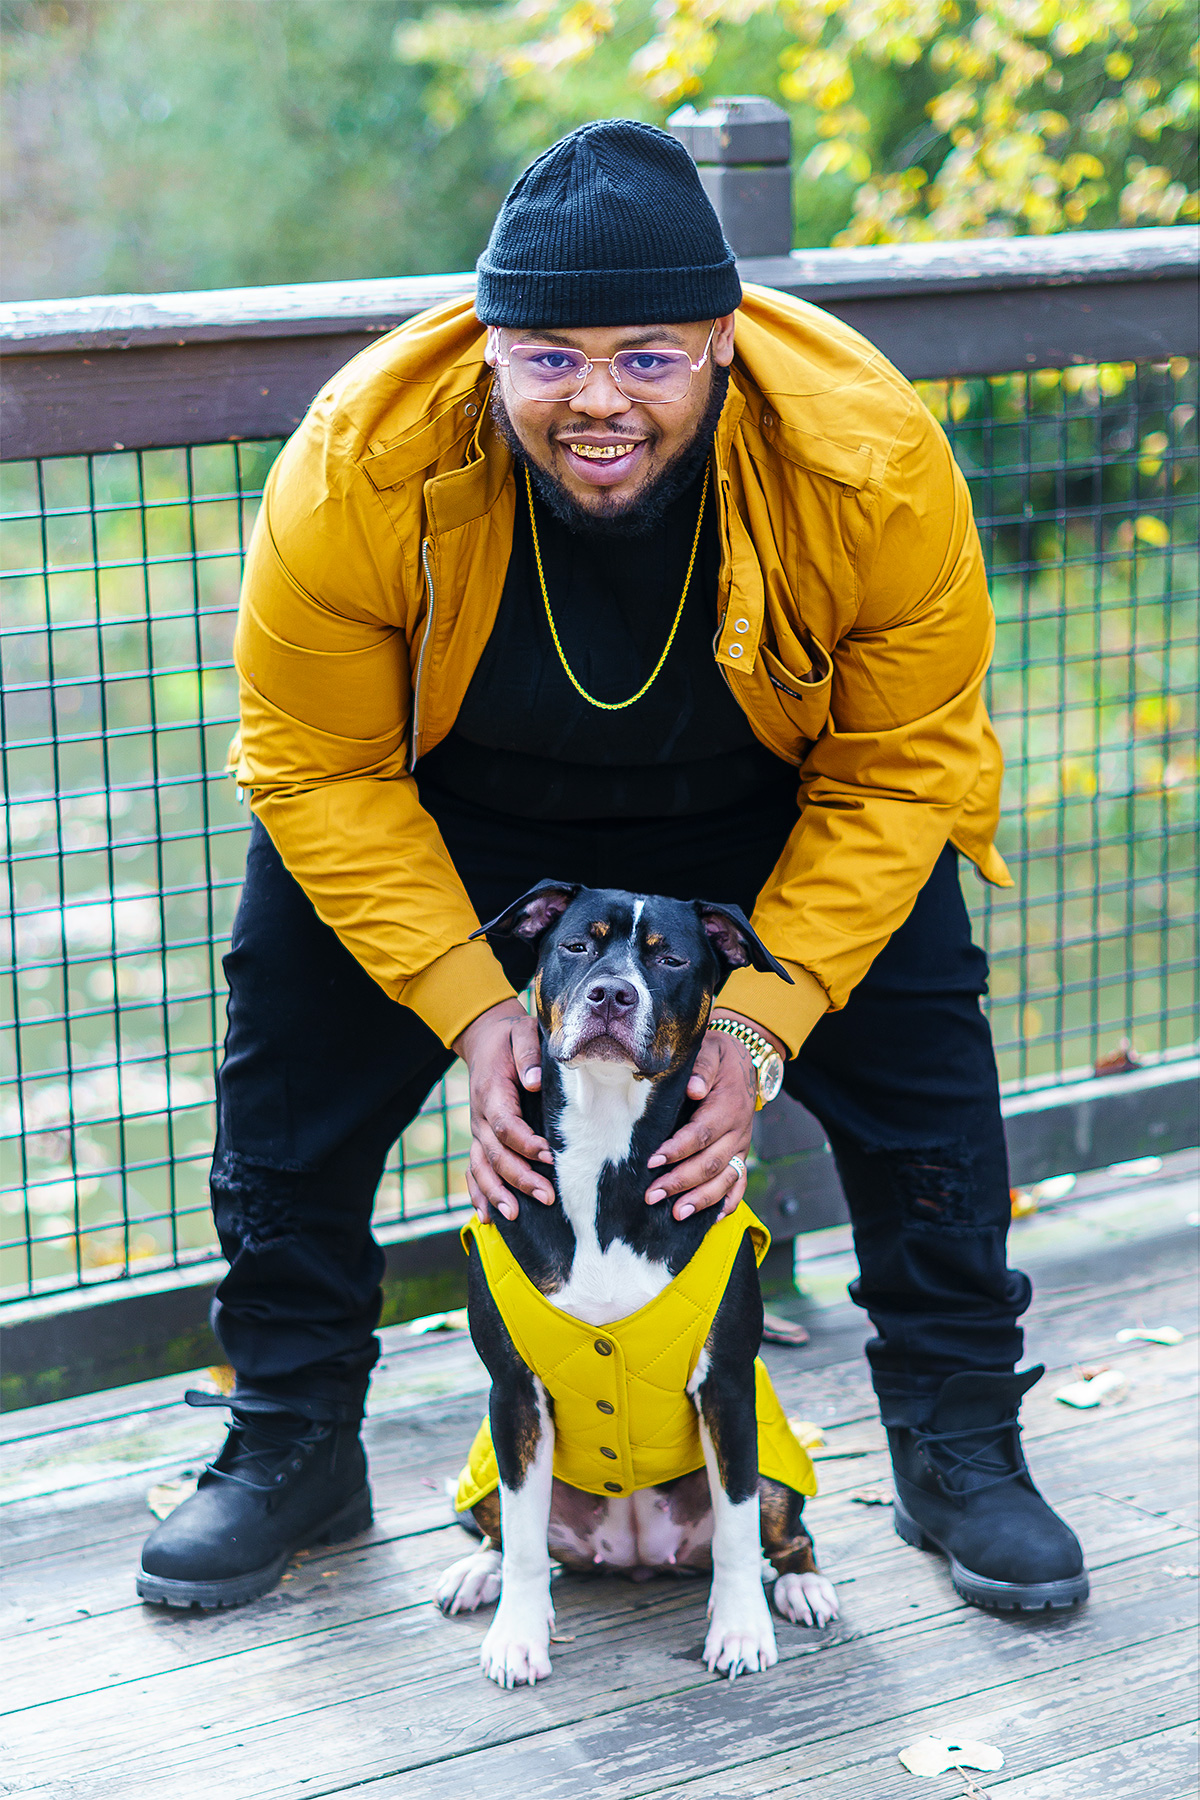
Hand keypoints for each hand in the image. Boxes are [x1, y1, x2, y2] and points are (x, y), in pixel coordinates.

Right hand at [454, 1001, 554, 1222]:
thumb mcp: (520, 1033)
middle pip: (494, 1155)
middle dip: (519, 1178)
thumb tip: (535, 1081)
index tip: (548, 1155)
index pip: (505, 1125)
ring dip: (496, 1193)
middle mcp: (479, 1117)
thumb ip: (527, 1054)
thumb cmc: (510, 1037)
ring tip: (514, 1216)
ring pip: (481, 1168)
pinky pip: (473, 1170)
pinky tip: (488, 1218)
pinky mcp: (479, 1139)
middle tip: (547, 1197)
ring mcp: (477, 1131)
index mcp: (491, 1093)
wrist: (485, 1039)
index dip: (524, 1144)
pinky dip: (478, 1194)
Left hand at [645, 1014, 780, 1220]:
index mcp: (727, 1106)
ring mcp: (741, 1145)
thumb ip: (702, 1068)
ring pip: (725, 1178)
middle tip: (651, 1196)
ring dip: (701, 1199)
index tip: (652, 1161)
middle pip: (710, 1163)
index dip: (677, 1150)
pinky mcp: (740, 1154)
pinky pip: (739, 1182)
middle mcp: (738, 1130)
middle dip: (680, 1182)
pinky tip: (710, 1219)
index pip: (701, 1134)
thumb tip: (693, 1088)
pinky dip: (728, 1203)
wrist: (743, 1061)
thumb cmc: (717, 1056)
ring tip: (676, 1215)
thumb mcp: (710, 1051)